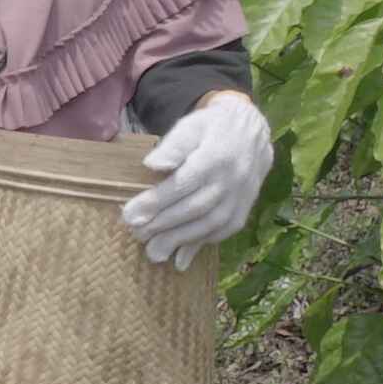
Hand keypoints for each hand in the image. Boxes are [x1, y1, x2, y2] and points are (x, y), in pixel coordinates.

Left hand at [121, 93, 273, 264]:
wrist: (253, 132)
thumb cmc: (212, 128)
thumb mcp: (192, 125)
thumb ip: (174, 145)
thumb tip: (152, 164)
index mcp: (216, 156)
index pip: (183, 183)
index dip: (156, 201)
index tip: (130, 215)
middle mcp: (232, 180)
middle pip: (195, 207)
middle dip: (163, 225)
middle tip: (136, 234)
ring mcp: (241, 197)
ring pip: (210, 224)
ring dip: (180, 241)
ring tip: (153, 253)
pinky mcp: (244, 209)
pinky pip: (223, 232)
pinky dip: (201, 246)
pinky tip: (180, 258)